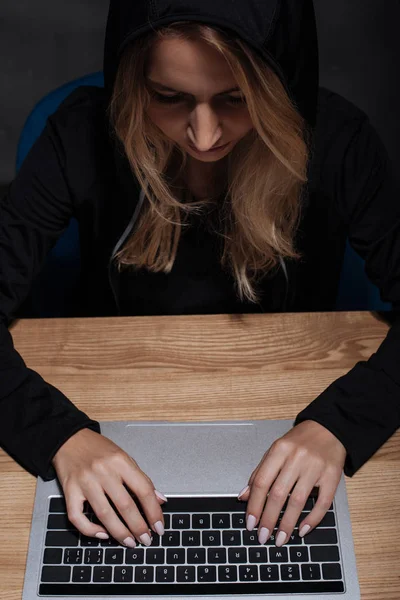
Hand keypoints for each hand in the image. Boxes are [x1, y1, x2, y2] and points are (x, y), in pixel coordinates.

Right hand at [52, 428, 166, 547]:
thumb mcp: (124, 457)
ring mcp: (85, 482)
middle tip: (146, 540)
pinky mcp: (69, 491)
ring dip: (120, 533)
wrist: (69, 439)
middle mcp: (103, 471)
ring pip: (104, 514)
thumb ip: (140, 479)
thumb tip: (159, 501)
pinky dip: (90, 530)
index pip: (143, 489)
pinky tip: (103, 534)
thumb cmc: (98, 449)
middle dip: (139, 527)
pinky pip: (78, 517)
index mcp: (120, 461)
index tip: (159, 527)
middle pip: (125, 505)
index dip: (154, 512)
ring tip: (130, 542)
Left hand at [237, 420, 345, 546]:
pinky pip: (322, 502)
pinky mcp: (332, 476)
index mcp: (279, 450)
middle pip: (278, 494)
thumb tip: (244, 497)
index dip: (254, 505)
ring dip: (287, 524)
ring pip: (298, 501)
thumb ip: (260, 472)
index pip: (262, 482)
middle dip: (268, 519)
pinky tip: (302, 530)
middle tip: (262, 536)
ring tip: (280, 539)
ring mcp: (315, 467)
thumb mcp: (276, 450)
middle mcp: (296, 458)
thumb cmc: (300, 440)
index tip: (250, 523)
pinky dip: (312, 519)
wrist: (329, 428)